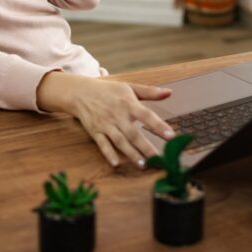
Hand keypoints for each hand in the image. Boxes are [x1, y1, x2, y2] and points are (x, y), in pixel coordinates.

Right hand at [37, 72, 175, 167]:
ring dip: (131, 154)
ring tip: (143, 165)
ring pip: (120, 142)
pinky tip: (116, 163)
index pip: (146, 115)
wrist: (81, 92)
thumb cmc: (109, 90)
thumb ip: (150, 92)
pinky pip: (102, 144)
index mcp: (128, 103)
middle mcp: (118, 115)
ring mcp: (106, 125)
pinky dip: (108, 153)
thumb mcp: (129, 87)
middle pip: (133, 134)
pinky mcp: (95, 132)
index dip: (158, 125)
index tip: (170, 135)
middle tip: (158, 159)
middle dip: (146, 147)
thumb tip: (169, 93)